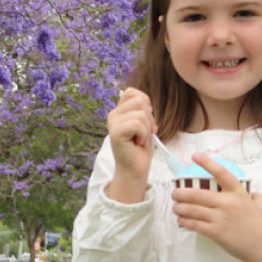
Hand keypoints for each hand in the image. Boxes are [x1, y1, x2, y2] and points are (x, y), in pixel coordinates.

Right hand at [105, 87, 154, 202]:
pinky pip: (137, 124)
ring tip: (140, 140)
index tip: (146, 121)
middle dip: (149, 119)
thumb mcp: (145, 123)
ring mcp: (113, 123)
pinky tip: (137, 143)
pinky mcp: (115, 132)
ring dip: (146, 129)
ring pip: (141, 114)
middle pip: (140, 101)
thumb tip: (146, 103)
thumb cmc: (141, 147)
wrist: (136, 168)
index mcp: (119, 110)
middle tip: (143, 134)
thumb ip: (142, 109)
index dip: (146, 104)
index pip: (133, 92)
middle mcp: (113, 114)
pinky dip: (143, 135)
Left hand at [171, 153, 261, 261]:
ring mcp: (221, 218)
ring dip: (180, 208)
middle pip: (198, 194)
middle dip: (181, 192)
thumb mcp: (261, 206)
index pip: (220, 173)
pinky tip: (181, 220)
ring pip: (193, 209)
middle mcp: (228, 203)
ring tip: (175, 207)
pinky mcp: (216, 233)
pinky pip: (195, 225)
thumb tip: (252, 194)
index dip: (206, 163)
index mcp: (238, 193)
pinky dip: (185, 221)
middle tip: (175, 193)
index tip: (195, 156)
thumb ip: (254, 197)